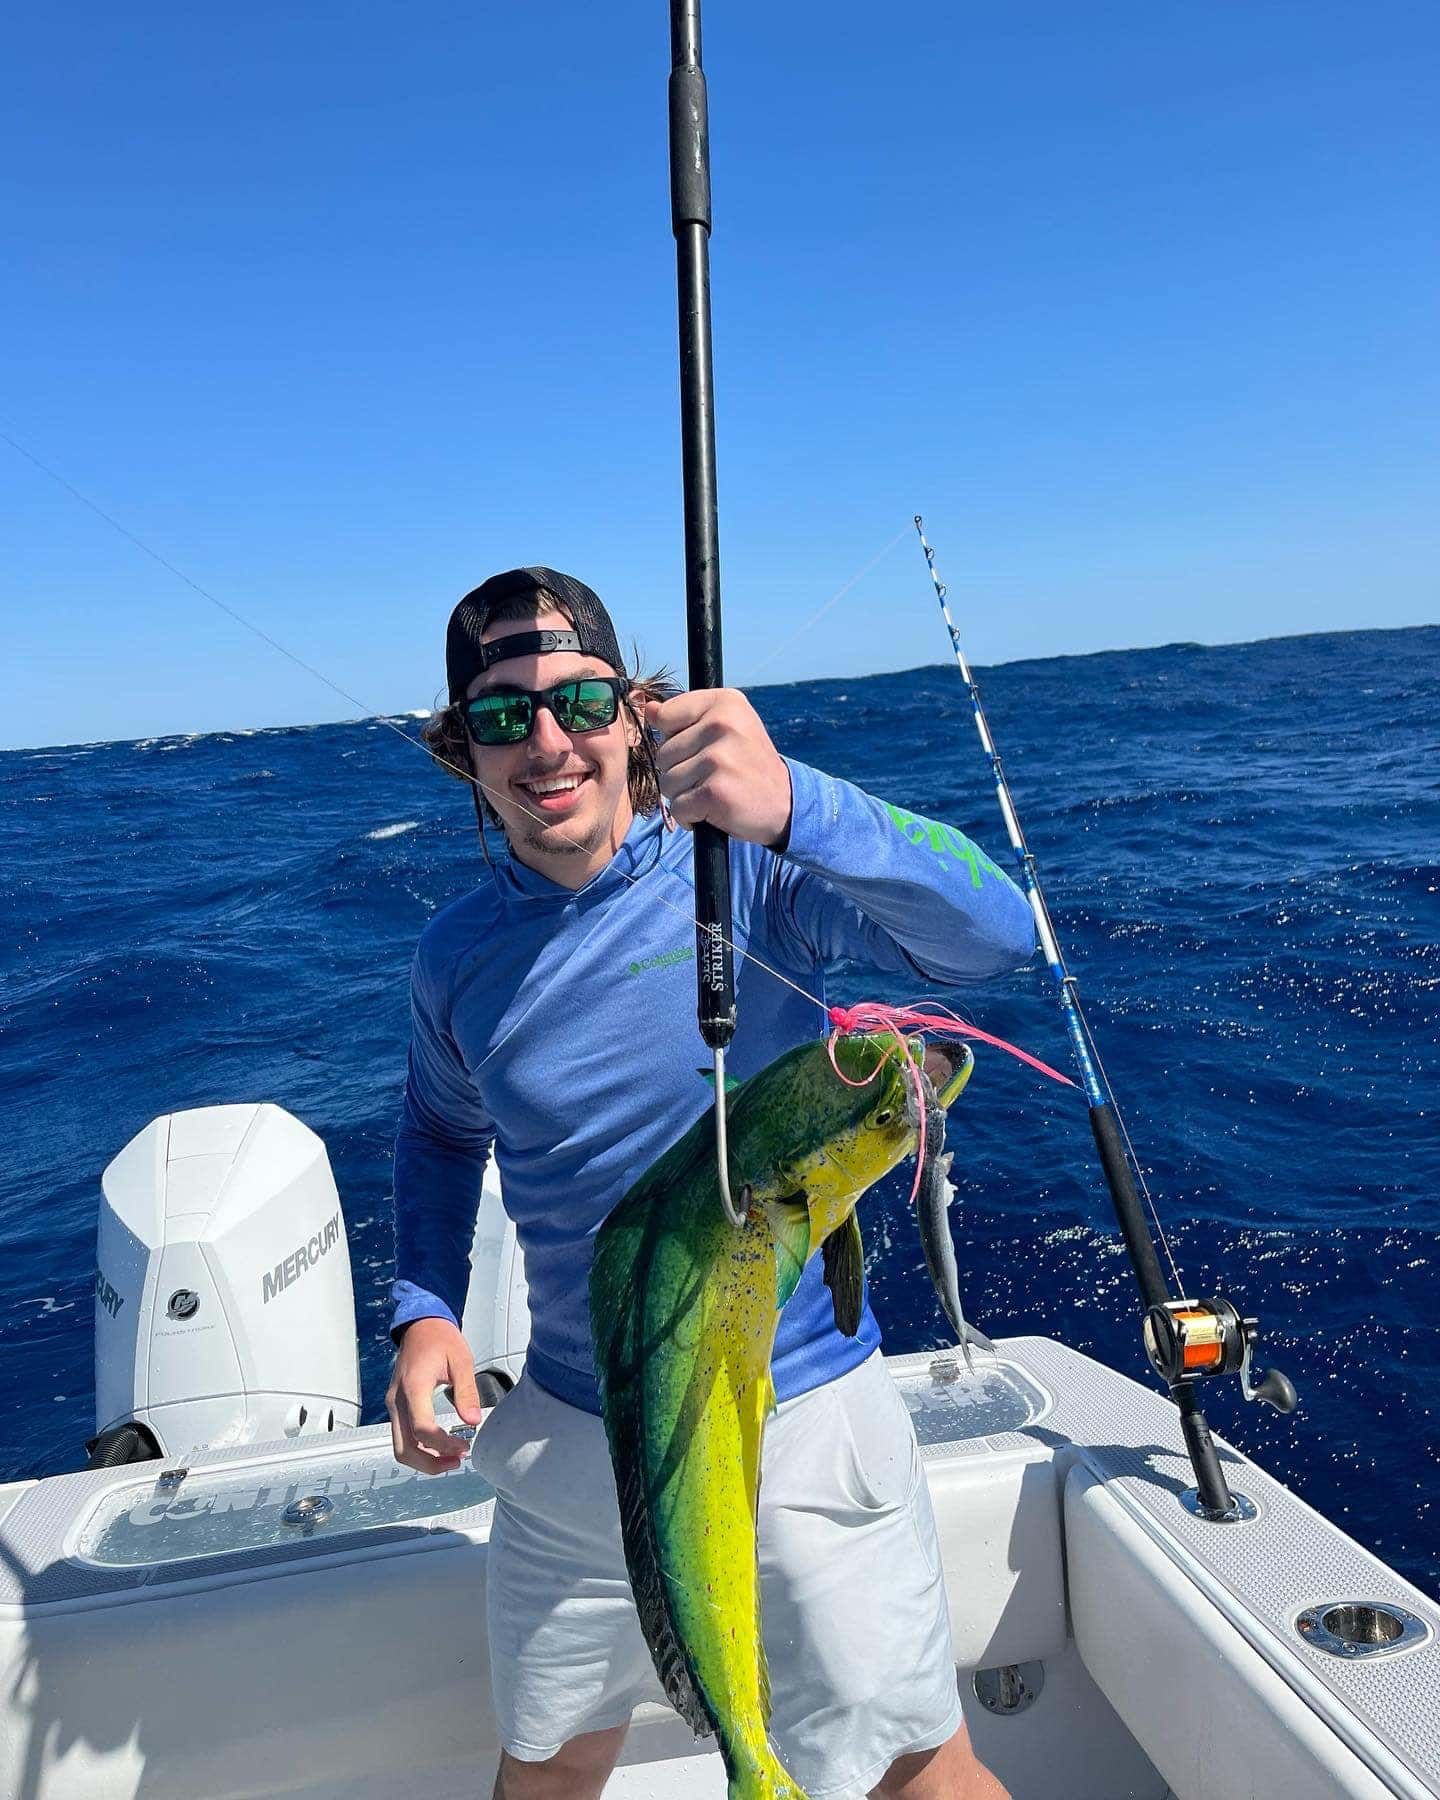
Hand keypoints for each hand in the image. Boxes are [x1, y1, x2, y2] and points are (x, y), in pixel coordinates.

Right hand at [386, 1317, 485, 1474]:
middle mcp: (398, 1400)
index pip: (422, 1428)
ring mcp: (393, 1405)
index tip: (464, 1446)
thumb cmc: (440, 1339)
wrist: (419, 1325)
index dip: (443, 1445)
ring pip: (400, 1447)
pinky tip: (439, 1447)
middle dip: (430, 1464)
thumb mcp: (461, 1360)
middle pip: (404, 1448)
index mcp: (414, 1386)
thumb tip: (472, 1421)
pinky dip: (418, 1448)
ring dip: (423, 1460)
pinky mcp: (396, 1406)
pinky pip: (401, 1436)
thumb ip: (467, 1392)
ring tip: (451, 1458)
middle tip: (457, 1461)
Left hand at [645, 688, 792, 848]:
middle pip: (663, 753)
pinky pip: (678, 807)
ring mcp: (719, 758)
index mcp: (725, 702)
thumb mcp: (725, 729)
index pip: (666, 716)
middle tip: (714, 776)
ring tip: (714, 791)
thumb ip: (685, 717)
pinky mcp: (715, 791)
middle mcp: (722, 724)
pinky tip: (714, 810)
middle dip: (680, 771)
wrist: (785, 804)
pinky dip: (691, 817)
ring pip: (667, 782)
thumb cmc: (748, 765)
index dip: (676, 739)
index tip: (704, 748)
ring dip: (685, 796)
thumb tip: (647, 709)